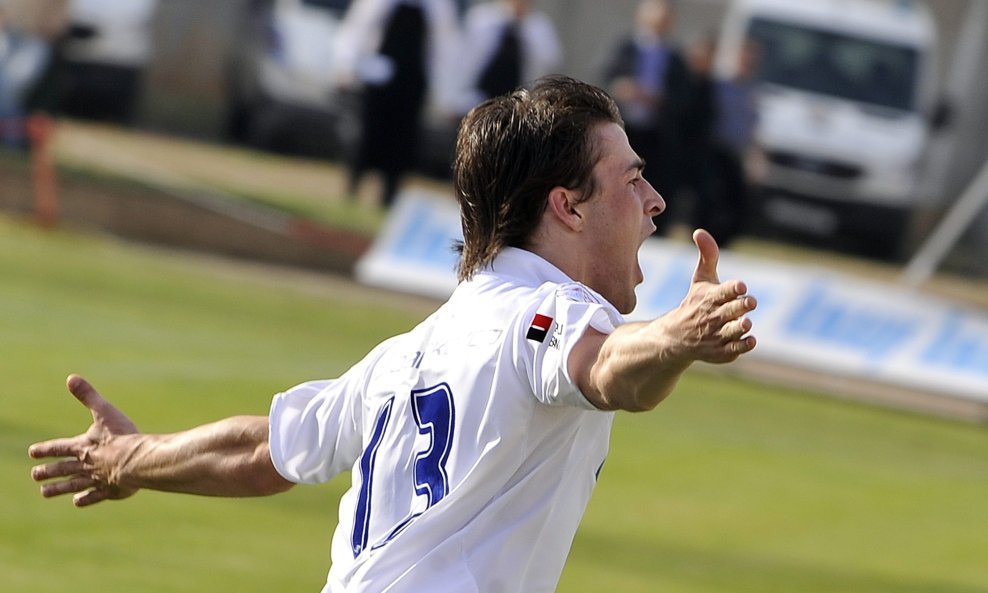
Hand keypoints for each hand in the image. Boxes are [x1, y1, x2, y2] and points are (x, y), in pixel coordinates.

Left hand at [29, 375, 139, 506]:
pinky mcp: (109, 490)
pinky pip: (93, 496)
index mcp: (82, 446)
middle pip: (62, 469)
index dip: (45, 449)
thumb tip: (71, 378)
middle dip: (48, 471)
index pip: (58, 447)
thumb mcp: (104, 412)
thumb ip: (88, 396)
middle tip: (35, 475)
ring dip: (58, 488)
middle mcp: (85, 465)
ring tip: (44, 492)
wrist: (136, 461)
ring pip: (72, 485)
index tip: (32, 452)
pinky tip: (77, 501)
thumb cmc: (121, 435)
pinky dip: (84, 498)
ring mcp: (96, 480)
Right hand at [667, 229, 756, 362]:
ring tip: (746, 324)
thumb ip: (707, 256)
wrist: (675, 337)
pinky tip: (750, 340)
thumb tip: (699, 231)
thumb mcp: (700, 280)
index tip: (741, 286)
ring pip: (731, 331)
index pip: (722, 292)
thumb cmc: (694, 303)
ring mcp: (715, 336)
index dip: (732, 288)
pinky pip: (733, 351)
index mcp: (709, 298)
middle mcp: (712, 317)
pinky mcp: (720, 352)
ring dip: (739, 327)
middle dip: (740, 306)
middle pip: (729, 311)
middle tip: (751, 302)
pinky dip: (741, 346)